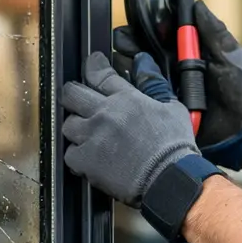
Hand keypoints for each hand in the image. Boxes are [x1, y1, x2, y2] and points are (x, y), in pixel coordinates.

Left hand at [61, 52, 197, 206]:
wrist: (169, 179)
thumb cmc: (174, 147)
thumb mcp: (172, 108)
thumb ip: (154, 84)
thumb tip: (144, 64)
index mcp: (126, 99)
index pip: (99, 74)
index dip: (92, 66)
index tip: (91, 64)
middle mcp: (105, 114)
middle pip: (72, 94)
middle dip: (73, 95)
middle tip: (79, 101)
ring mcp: (93, 137)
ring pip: (67, 124)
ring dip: (76, 128)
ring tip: (87, 135)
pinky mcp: (86, 161)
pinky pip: (69, 153)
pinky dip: (77, 156)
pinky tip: (89, 158)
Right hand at [113, 1, 241, 183]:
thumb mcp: (230, 58)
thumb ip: (214, 33)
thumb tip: (198, 5)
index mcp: (186, 51)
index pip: (159, 32)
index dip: (147, 25)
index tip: (142, 21)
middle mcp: (170, 67)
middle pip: (139, 49)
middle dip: (128, 43)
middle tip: (124, 42)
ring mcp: (163, 88)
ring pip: (134, 72)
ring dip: (125, 64)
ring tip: (124, 63)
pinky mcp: (160, 108)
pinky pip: (139, 98)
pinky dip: (130, 91)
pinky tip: (125, 86)